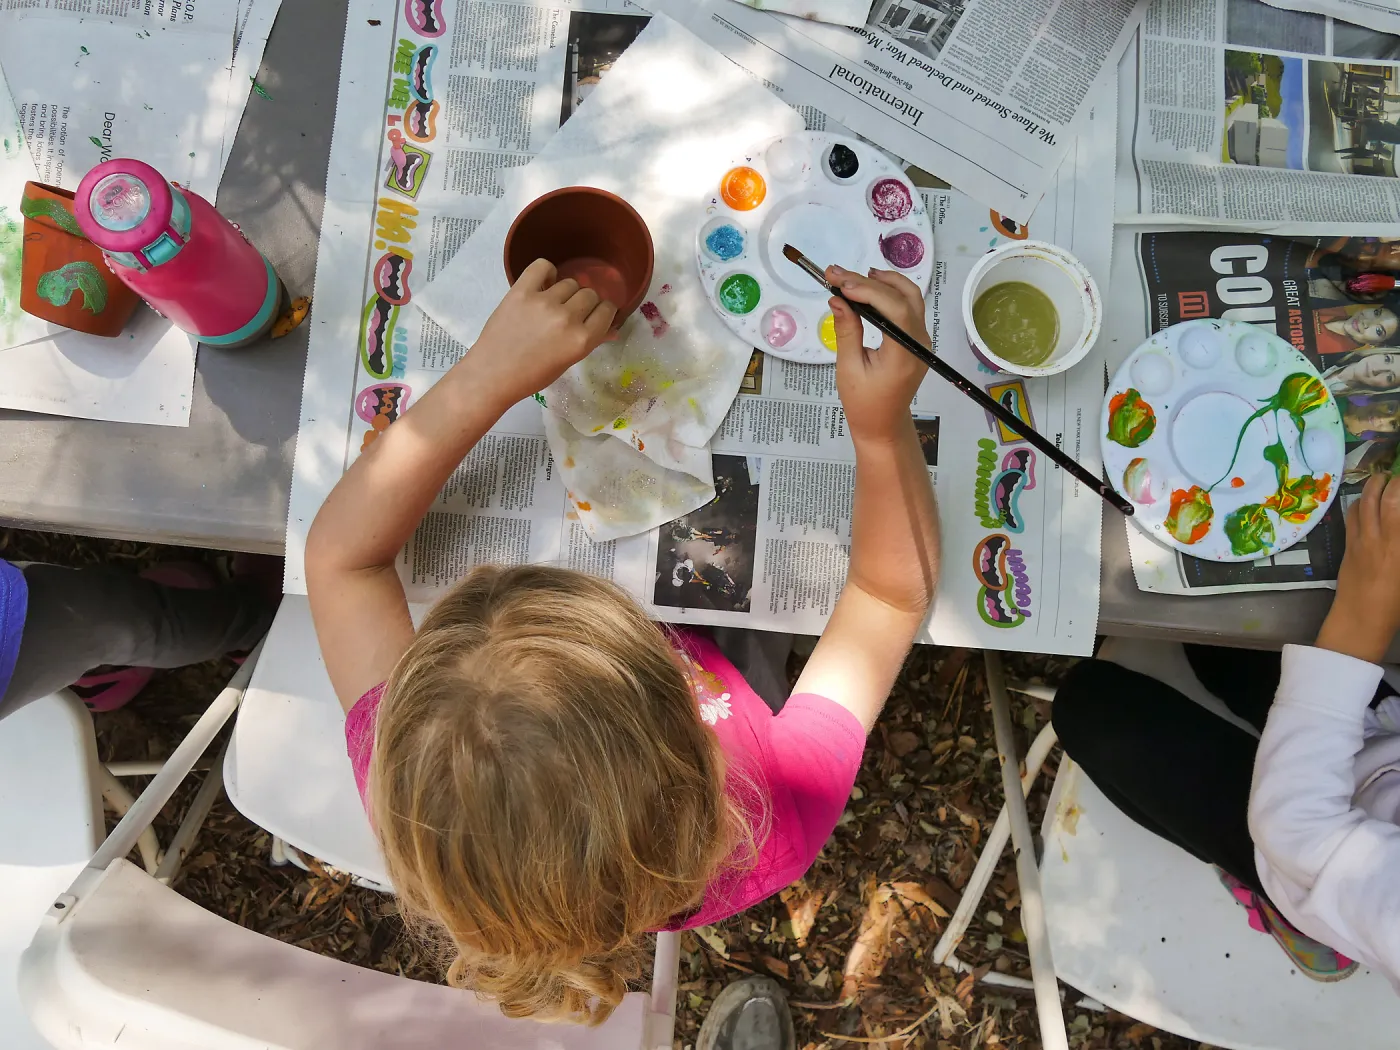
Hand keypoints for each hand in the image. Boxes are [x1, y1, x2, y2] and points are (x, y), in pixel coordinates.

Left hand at [471, 258, 616, 405]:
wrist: (493, 374)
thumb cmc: (532, 375)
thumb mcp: (567, 362)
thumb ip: (590, 341)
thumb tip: (613, 330)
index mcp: (582, 340)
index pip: (607, 311)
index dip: (603, 311)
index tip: (594, 315)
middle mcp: (567, 318)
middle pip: (589, 294)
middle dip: (584, 303)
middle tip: (570, 314)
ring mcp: (543, 302)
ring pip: (569, 283)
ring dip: (565, 292)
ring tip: (552, 305)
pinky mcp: (521, 291)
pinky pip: (543, 266)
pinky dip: (547, 272)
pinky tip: (543, 285)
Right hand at [826, 265, 929, 444]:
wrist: (883, 424)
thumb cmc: (864, 403)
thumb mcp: (849, 369)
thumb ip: (846, 331)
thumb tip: (838, 299)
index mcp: (904, 355)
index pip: (895, 309)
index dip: (869, 291)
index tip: (842, 284)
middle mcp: (919, 343)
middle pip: (904, 298)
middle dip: (869, 282)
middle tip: (837, 274)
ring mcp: (921, 339)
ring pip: (911, 298)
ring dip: (884, 282)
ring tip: (855, 276)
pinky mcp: (916, 339)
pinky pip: (908, 308)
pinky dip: (889, 293)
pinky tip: (869, 288)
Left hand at [1317, 472, 1399, 662]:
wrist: (1360, 621)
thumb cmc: (1395, 603)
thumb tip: (1397, 523)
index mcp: (1398, 545)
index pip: (1399, 505)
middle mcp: (1380, 538)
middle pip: (1384, 498)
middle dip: (1392, 481)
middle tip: (1397, 474)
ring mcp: (1360, 541)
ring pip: (1363, 504)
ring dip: (1372, 488)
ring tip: (1380, 479)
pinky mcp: (1347, 547)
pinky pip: (1351, 518)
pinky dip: (1358, 503)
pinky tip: (1363, 501)